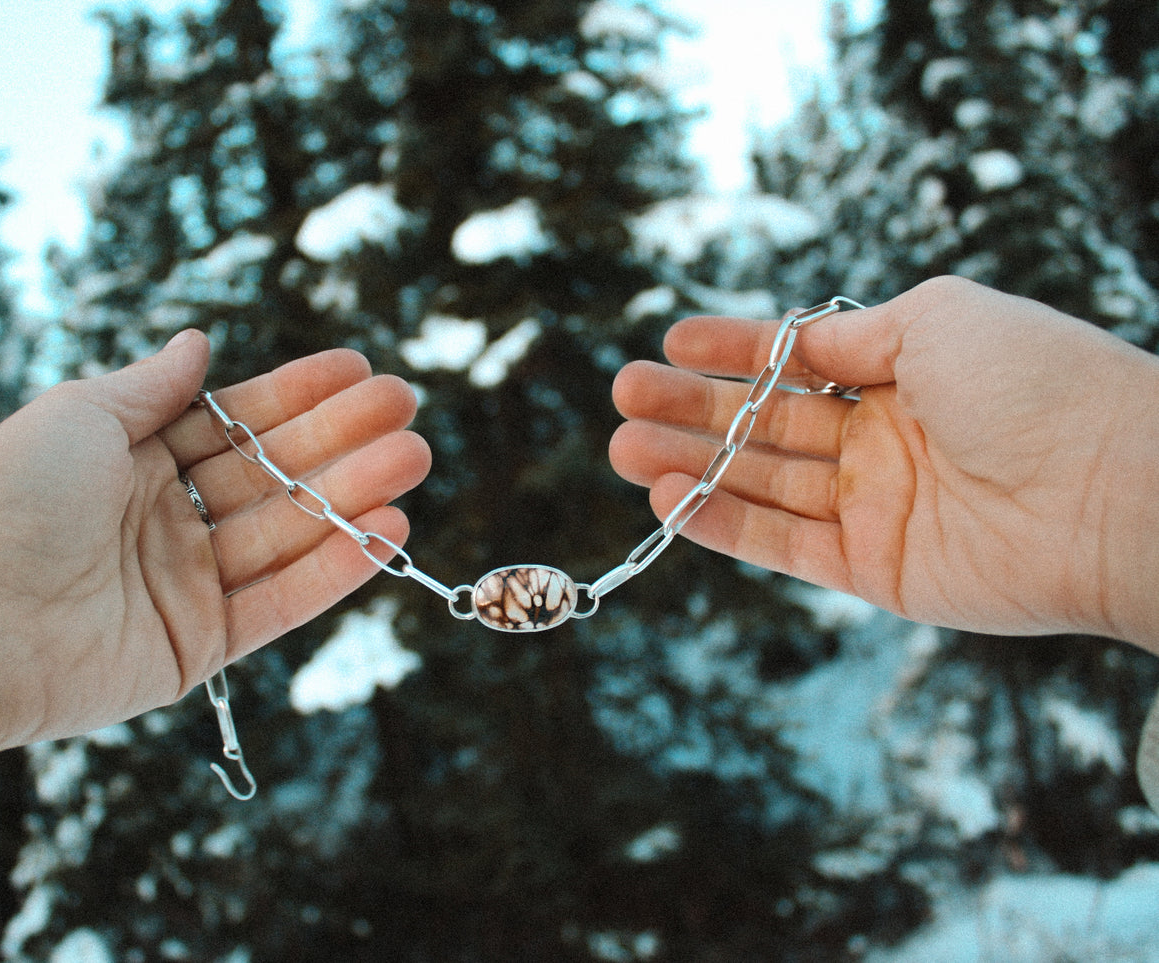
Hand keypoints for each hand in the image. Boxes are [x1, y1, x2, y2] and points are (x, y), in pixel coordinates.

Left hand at [0, 330, 430, 753]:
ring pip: (286, 534)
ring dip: (353, 497)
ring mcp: (185, 585)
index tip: (357, 366)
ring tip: (414, 457)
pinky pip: (280, 603)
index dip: (297, 394)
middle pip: (272, 475)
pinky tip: (387, 531)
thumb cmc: (4, 498)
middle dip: (341, 440)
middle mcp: (165, 520)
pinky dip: (335, 571)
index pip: (235, 421)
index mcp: (133, 461)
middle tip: (406, 407)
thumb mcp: (79, 415)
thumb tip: (199, 341)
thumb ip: (152, 386)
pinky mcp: (198, 646)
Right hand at [610, 276, 1158, 648]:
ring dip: (689, 466)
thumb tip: (791, 341)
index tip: (672, 341)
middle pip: (767, 426)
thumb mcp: (937, 318)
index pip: (800, 362)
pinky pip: (783, 546)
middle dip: (692, 409)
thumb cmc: (1037, 383)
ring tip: (620, 446)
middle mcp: (887, 439)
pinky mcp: (875, 570)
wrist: (1116, 490)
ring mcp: (878, 507)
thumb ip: (849, 335)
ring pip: (762, 484)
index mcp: (907, 374)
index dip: (734, 351)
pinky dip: (723, 525)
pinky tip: (668, 500)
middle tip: (621, 395)